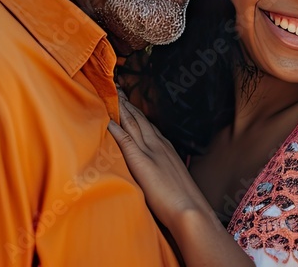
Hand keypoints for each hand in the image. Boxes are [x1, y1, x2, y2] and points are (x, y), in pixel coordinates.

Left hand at [107, 93, 216, 233]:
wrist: (190, 210)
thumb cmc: (182, 201)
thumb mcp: (173, 179)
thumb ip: (163, 170)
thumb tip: (156, 172)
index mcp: (166, 148)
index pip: (147, 125)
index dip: (136, 112)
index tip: (126, 100)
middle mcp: (159, 145)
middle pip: (139, 119)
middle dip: (127, 103)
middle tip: (116, 88)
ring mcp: (151, 152)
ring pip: (133, 123)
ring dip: (121, 108)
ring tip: (111, 94)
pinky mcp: (142, 162)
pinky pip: (126, 140)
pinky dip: (117, 128)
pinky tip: (107, 119)